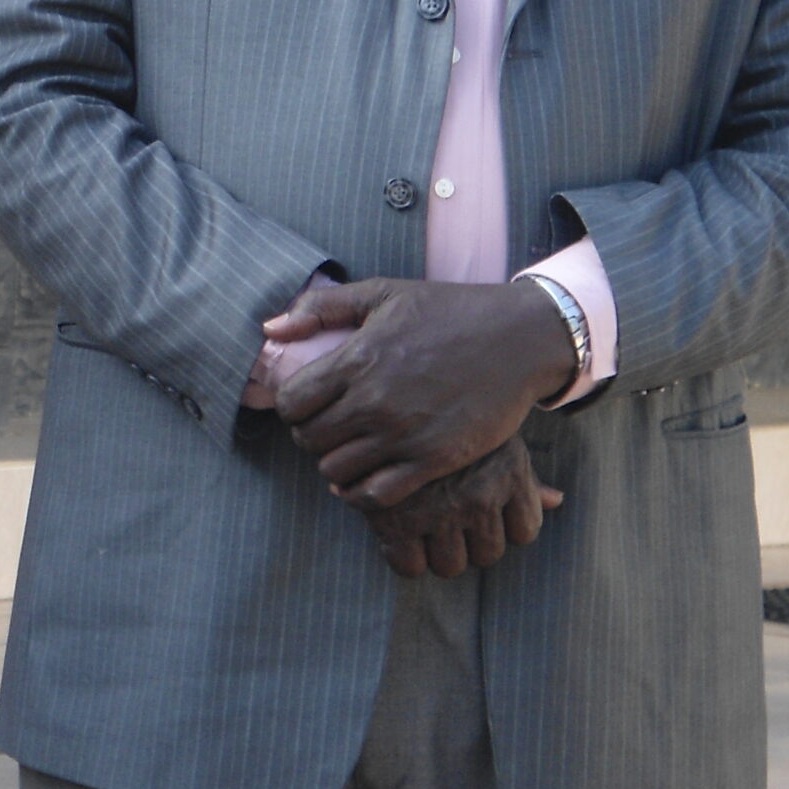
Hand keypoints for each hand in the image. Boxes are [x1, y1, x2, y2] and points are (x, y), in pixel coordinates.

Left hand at [268, 277, 576, 508]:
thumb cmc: (448, 311)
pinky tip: (369, 477)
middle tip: (331, 428)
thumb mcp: (383, 293)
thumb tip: (269, 328)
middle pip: (309, 440)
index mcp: (356, 359)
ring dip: (336, 464)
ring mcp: (404, 434)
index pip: (291, 403)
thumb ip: (322, 307)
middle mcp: (374, 401)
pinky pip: (377, 495)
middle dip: (311, 436)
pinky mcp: (434, 460)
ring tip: (351, 450)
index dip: (293, 406)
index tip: (310, 403)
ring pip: (335, 471)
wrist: (519, 338)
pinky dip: (363, 493)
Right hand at [357, 434, 563, 577]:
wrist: (380, 392)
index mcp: (509, 473)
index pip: (524, 532)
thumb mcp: (489, 436)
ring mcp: (438, 509)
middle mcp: (479, 495)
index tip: (477, 508)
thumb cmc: (442, 417)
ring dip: (435, 551)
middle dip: (467, 541)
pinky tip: (394, 530)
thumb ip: (522, 476)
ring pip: (451, 564)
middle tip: (442, 515)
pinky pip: (409, 566)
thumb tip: (556, 501)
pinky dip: (401, 555)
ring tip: (417, 521)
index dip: (501, 524)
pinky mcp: (395, 519)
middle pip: (488, 554)